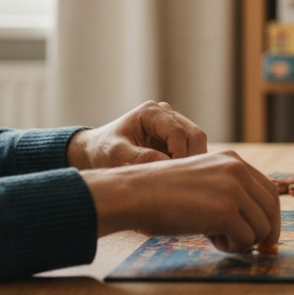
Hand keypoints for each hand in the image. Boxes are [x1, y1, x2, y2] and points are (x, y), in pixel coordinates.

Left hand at [66, 101, 206, 168]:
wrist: (96, 152)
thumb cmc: (103, 151)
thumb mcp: (116, 155)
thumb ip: (140, 158)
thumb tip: (168, 165)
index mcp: (152, 112)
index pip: (179, 133)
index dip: (180, 155)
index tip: (173, 177)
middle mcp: (167, 114)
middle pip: (195, 135)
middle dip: (191, 159)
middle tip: (181, 182)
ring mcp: (173, 124)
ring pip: (197, 143)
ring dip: (192, 162)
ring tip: (177, 180)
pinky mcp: (176, 137)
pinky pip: (192, 150)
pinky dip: (188, 163)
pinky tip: (177, 177)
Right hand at [83, 150, 279, 252]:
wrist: (135, 194)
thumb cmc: (161, 193)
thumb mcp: (202, 179)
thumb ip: (227, 190)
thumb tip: (253, 219)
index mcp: (233, 161)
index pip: (269, 191)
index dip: (269, 216)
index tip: (263, 234)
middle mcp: (238, 171)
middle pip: (271, 209)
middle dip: (264, 233)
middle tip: (248, 247)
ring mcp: (233, 191)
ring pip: (262, 227)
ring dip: (243, 241)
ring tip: (218, 238)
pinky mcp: (225, 212)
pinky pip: (246, 240)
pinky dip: (232, 247)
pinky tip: (211, 239)